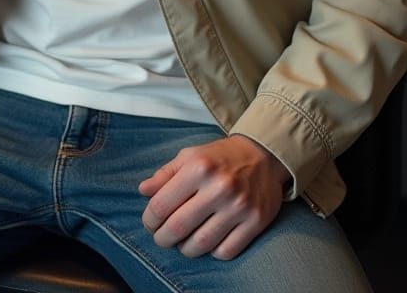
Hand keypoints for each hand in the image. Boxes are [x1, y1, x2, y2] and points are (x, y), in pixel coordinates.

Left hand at [138, 135, 288, 260]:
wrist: (263, 155)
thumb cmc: (219, 157)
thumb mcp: (189, 156)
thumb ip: (164, 174)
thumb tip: (143, 191)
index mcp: (198, 167)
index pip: (162, 205)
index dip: (150, 219)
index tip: (150, 223)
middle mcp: (219, 187)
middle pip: (178, 228)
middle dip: (163, 238)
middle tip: (161, 238)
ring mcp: (239, 206)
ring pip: (201, 244)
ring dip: (185, 249)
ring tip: (182, 242)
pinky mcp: (255, 222)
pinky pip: (226, 251)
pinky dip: (212, 252)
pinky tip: (208, 242)